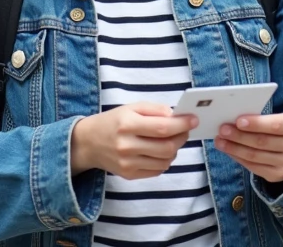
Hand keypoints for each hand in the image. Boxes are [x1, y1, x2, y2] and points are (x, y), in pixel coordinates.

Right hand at [70, 102, 196, 179]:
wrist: (88, 143)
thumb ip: (155, 109)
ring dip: (175, 150)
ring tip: (172, 140)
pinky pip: (157, 171)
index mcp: (127, 124)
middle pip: (166, 147)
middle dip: (182, 138)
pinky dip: (164, 161)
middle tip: (184, 130)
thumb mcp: (132, 107)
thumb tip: (176, 116)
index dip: (182, 125)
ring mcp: (127, 163)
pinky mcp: (129, 175)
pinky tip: (160, 151)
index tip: (193, 120)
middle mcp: (126, 146)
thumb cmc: (114, 121)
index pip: (162, 128)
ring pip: (164, 161)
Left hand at [215, 113, 282, 183]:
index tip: (238, 121)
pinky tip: (229, 151)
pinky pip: (254, 167)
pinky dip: (238, 158)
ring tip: (220, 141)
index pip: (275, 125)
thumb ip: (259, 119)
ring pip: (255, 156)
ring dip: (234, 148)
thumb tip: (233, 121)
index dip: (256, 124)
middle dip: (239, 136)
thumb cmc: (276, 130)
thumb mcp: (274, 119)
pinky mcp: (278, 175)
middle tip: (222, 130)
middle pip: (262, 142)